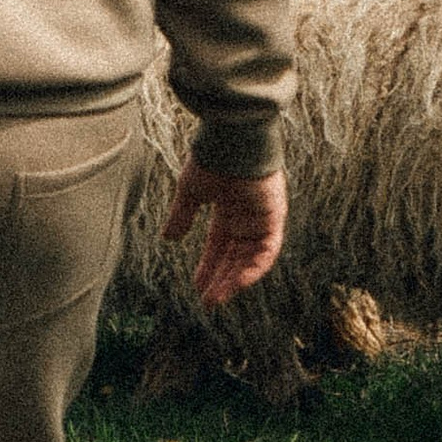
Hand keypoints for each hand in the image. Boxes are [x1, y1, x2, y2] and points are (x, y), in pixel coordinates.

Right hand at [161, 160, 285, 309]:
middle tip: (208, 301)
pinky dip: (253, 269)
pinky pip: (267, 251)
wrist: (231, 140)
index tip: (197, 286)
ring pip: (250, 259)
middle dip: (221, 279)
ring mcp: (262, 218)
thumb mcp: (190, 192)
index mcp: (229, 209)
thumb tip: (168, 238)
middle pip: (235, 256)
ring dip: (235, 280)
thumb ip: (182, 216)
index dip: (208, 266)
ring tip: (216, 298)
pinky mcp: (274, 218)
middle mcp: (247, 216)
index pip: (219, 246)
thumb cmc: (210, 159)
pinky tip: (237, 283)